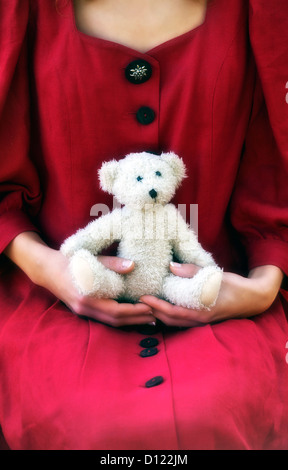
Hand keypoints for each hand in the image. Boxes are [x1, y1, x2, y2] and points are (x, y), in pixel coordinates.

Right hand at [38, 249, 154, 326]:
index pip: (115, 310)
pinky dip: (120, 317)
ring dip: (130, 321)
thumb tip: (133, 265)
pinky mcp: (83, 310)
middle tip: (156, 316)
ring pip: (110, 321)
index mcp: (87, 297)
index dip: (134, 311)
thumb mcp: (90, 259)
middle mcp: (85, 308)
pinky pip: (105, 317)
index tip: (150, 307)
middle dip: (136, 319)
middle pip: (115, 320)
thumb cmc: (69, 261)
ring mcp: (83, 311)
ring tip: (148, 318)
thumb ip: (111, 263)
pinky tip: (131, 314)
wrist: (47, 269)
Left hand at [140, 263, 283, 326]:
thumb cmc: (234, 286)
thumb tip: (171, 266)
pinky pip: (182, 320)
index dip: (155, 306)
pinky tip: (163, 308)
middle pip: (170, 320)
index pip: (172, 312)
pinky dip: (170, 315)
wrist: (253, 298)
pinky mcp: (203, 319)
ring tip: (147, 305)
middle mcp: (199, 320)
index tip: (142, 298)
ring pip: (175, 322)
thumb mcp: (214, 276)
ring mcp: (201, 322)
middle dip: (153, 312)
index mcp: (201, 312)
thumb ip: (192, 271)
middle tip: (139, 302)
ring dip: (160, 315)